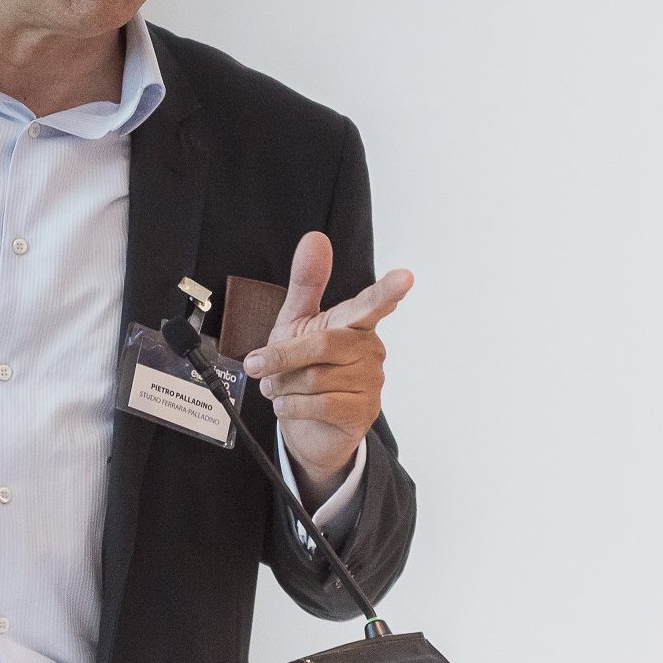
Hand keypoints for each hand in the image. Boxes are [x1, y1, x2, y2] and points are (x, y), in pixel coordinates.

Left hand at [243, 232, 411, 505]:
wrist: (305, 424)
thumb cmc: (302, 367)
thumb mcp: (296, 322)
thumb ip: (306, 283)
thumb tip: (315, 238)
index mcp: (354, 323)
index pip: (372, 304)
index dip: (387, 290)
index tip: (406, 277)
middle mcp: (369, 349)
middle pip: (321, 345)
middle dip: (281, 356)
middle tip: (256, 365)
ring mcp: (370, 382)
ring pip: (314, 378)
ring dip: (282, 385)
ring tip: (278, 388)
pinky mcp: (362, 411)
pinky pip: (319, 404)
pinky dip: (291, 406)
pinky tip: (288, 405)